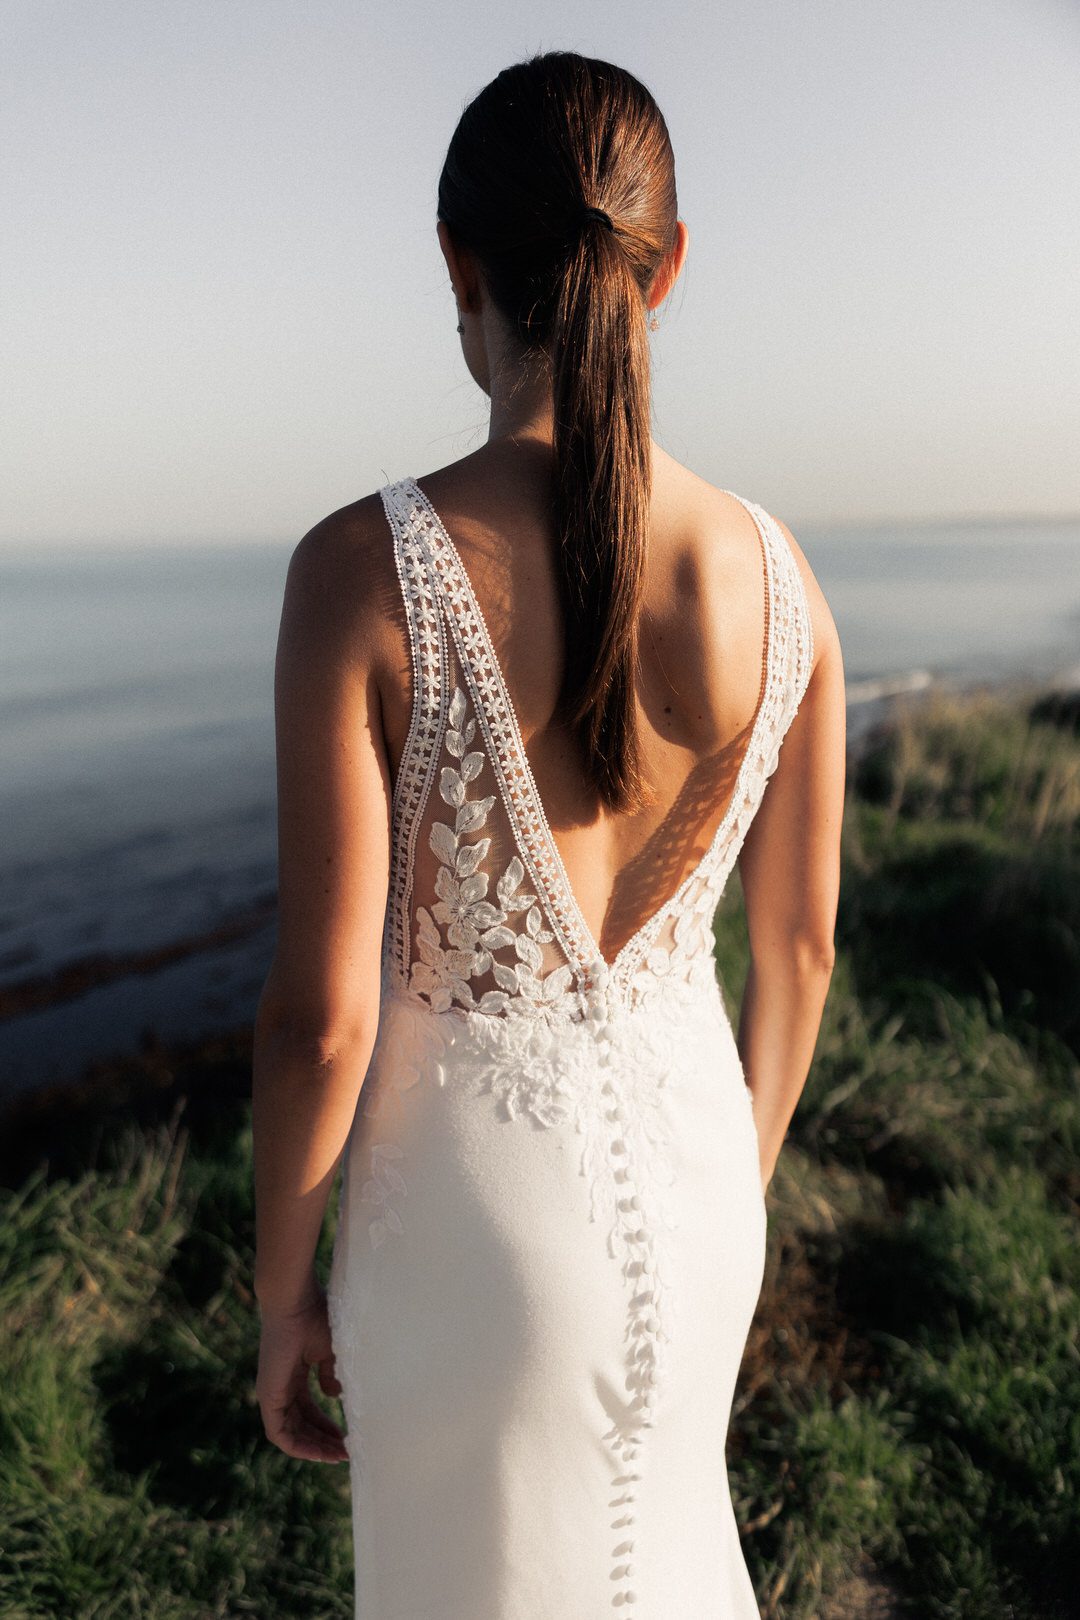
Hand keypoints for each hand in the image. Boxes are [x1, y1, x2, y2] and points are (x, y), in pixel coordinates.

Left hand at [256, 1282, 348, 1463]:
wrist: (295, 1302)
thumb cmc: (314, 1317)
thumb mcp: (329, 1351)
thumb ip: (330, 1375)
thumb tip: (333, 1396)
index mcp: (294, 1375)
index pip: (308, 1411)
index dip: (327, 1427)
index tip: (347, 1438)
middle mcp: (281, 1387)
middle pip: (302, 1425)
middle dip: (324, 1441)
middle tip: (347, 1452)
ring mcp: (272, 1393)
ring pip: (291, 1433)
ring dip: (314, 1448)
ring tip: (339, 1455)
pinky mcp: (267, 1397)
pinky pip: (279, 1433)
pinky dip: (298, 1446)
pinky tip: (319, 1453)